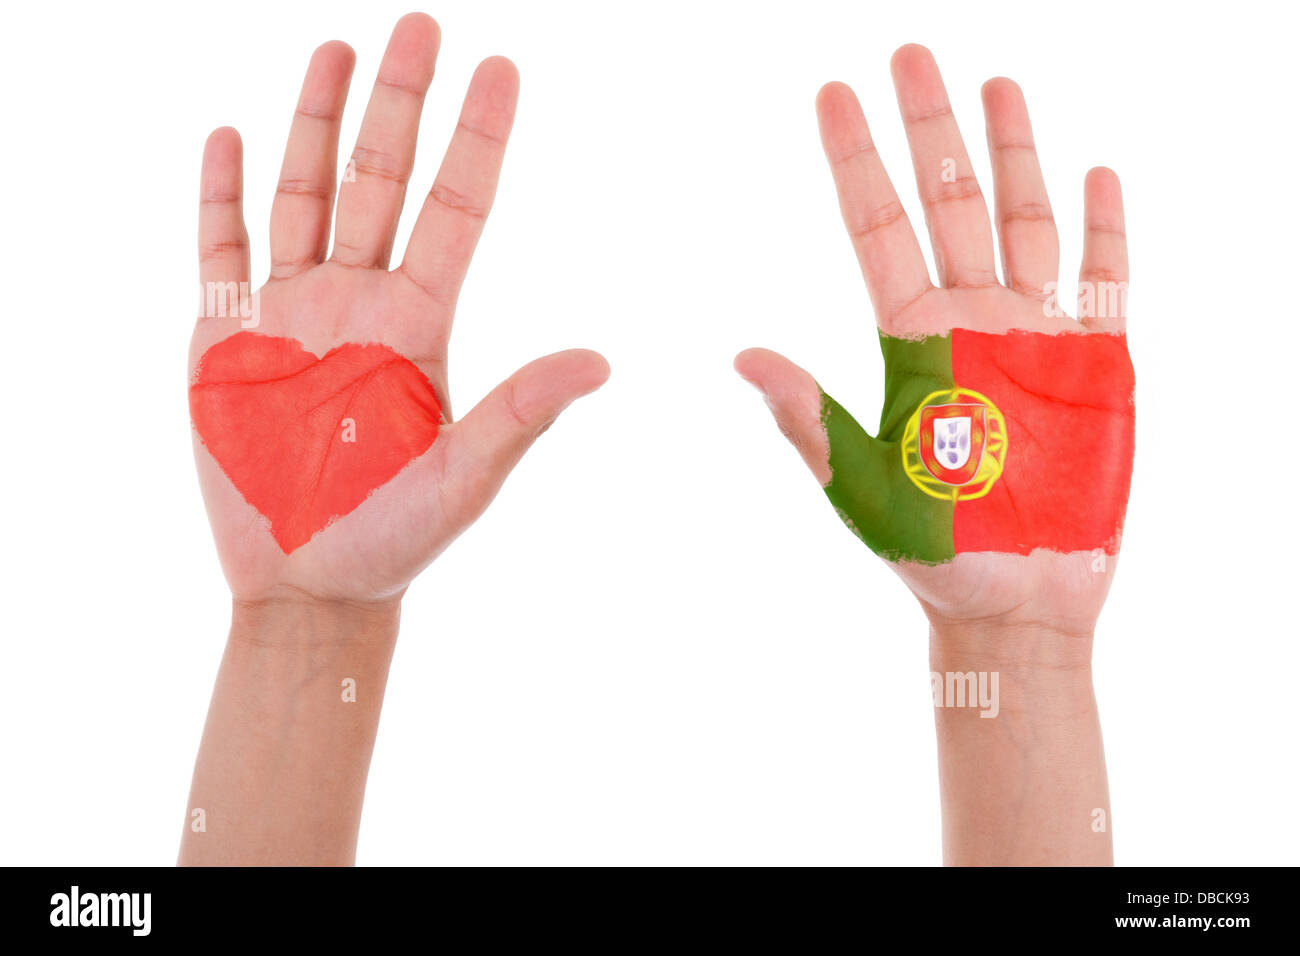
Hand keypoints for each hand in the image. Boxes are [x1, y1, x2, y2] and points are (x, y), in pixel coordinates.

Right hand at [191, 14, 607, 606]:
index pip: (456, 209)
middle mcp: (360, 302)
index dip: (477, 139)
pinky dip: (219, 193)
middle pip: (381, 182)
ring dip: (317, 123)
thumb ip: (521, 412)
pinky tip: (228, 133)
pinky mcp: (226, 336)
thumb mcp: (464, 477)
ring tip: (337, 50)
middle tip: (421, 24)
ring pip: (304, 194)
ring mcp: (293, 311)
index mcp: (419, 325)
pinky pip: (221, 247)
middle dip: (400, 104)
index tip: (502, 69)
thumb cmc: (392, 541)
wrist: (306, 585)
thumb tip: (604, 361)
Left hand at [736, 45, 1132, 646]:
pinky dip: (1103, 229)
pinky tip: (1093, 175)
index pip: (877, 226)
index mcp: (911, 339)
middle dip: (932, 128)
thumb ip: (808, 416)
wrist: (1014, 603)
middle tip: (910, 52)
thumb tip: (739, 354)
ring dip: (1014, 153)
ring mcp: (1036, 333)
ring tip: (998, 84)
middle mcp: (971, 320)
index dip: (857, 160)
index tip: (833, 92)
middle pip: (949, 201)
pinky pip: (1105, 279)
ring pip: (1024, 220)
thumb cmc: (932, 553)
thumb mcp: (860, 484)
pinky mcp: (1097, 362)